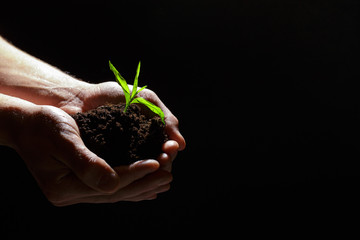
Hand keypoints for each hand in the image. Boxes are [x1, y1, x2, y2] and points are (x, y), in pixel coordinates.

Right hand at [13, 105, 172, 205]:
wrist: (28, 125)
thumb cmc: (44, 126)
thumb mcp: (63, 138)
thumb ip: (86, 163)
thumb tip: (114, 184)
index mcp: (64, 188)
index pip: (109, 183)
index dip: (135, 173)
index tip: (158, 163)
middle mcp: (71, 195)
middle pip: (116, 192)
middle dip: (145, 182)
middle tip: (169, 173)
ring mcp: (77, 192)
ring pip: (117, 192)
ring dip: (143, 185)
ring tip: (165, 179)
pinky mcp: (82, 184)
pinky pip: (112, 187)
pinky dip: (131, 184)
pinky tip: (148, 183)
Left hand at [57, 81, 185, 170]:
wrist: (79, 98)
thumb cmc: (113, 96)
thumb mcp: (145, 100)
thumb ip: (165, 117)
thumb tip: (182, 145)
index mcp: (151, 135)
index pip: (167, 150)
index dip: (170, 151)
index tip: (170, 148)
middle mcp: (139, 149)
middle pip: (157, 165)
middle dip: (162, 163)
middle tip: (162, 161)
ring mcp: (124, 159)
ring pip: (141, 173)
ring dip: (149, 174)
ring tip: (151, 169)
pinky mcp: (107, 166)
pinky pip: (121, 177)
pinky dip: (130, 181)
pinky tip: (133, 184)